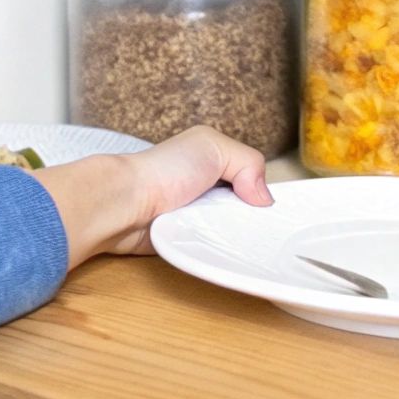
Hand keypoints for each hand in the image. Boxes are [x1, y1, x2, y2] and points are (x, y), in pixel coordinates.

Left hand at [36, 126, 273, 268]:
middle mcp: (205, 190)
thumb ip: (249, 162)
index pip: (250, 180)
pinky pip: (212, 250)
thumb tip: (263, 198)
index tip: (272, 209)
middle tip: (261, 228)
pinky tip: (226, 252)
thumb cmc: (163, 170)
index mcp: (213, 163)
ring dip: (236, 236)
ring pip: (230, 232)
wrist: (126, 205)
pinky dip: (219, 250)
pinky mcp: (185, 242)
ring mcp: (195, 217)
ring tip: (247, 242)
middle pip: (243, 210)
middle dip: (252, 219)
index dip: (262, 194)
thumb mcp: (214, 147)